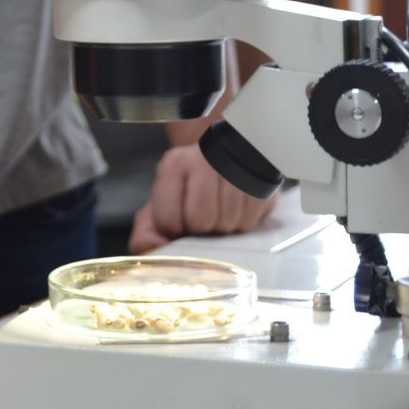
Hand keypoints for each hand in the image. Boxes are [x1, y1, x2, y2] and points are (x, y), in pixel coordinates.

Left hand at [128, 144, 280, 253]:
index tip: (179, 224)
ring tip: (220, 215)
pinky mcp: (262, 181)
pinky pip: (251, 223)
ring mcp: (237, 168)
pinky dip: (243, 226)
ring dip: (223, 231)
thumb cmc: (189, 194)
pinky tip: (237, 212)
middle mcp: (205, 160)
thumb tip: (156, 249)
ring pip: (228, 223)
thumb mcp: (160, 208)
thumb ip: (146, 234)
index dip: (173, 231)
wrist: (223, 165)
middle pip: (201, 221)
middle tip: (202, 222)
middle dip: (200, 231)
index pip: (168, 218)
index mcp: (174, 165)